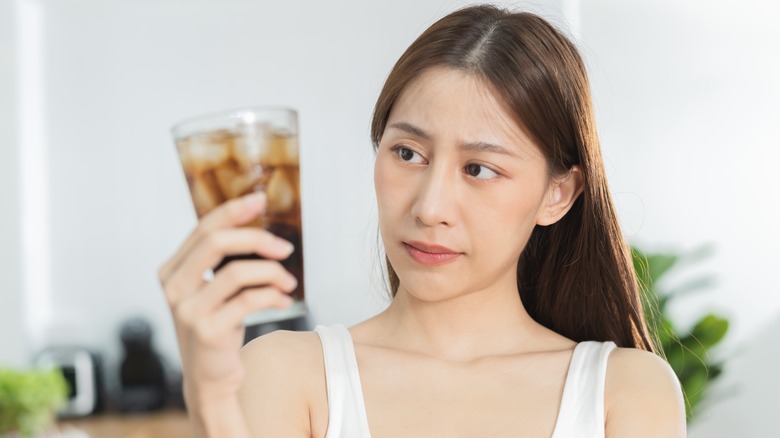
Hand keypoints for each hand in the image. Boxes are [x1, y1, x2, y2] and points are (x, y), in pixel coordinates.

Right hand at [158, 193, 297, 407]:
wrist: (210, 380)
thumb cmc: (218, 328)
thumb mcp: (214, 291)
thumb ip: (223, 262)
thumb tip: (259, 226)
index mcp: (171, 271)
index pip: (203, 229)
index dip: (233, 211)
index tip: (260, 200)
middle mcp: (173, 288)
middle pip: (216, 242)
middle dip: (257, 238)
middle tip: (286, 246)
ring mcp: (188, 311)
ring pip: (237, 272)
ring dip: (272, 273)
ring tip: (289, 282)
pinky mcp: (207, 331)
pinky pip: (249, 300)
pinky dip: (274, 296)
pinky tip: (284, 300)